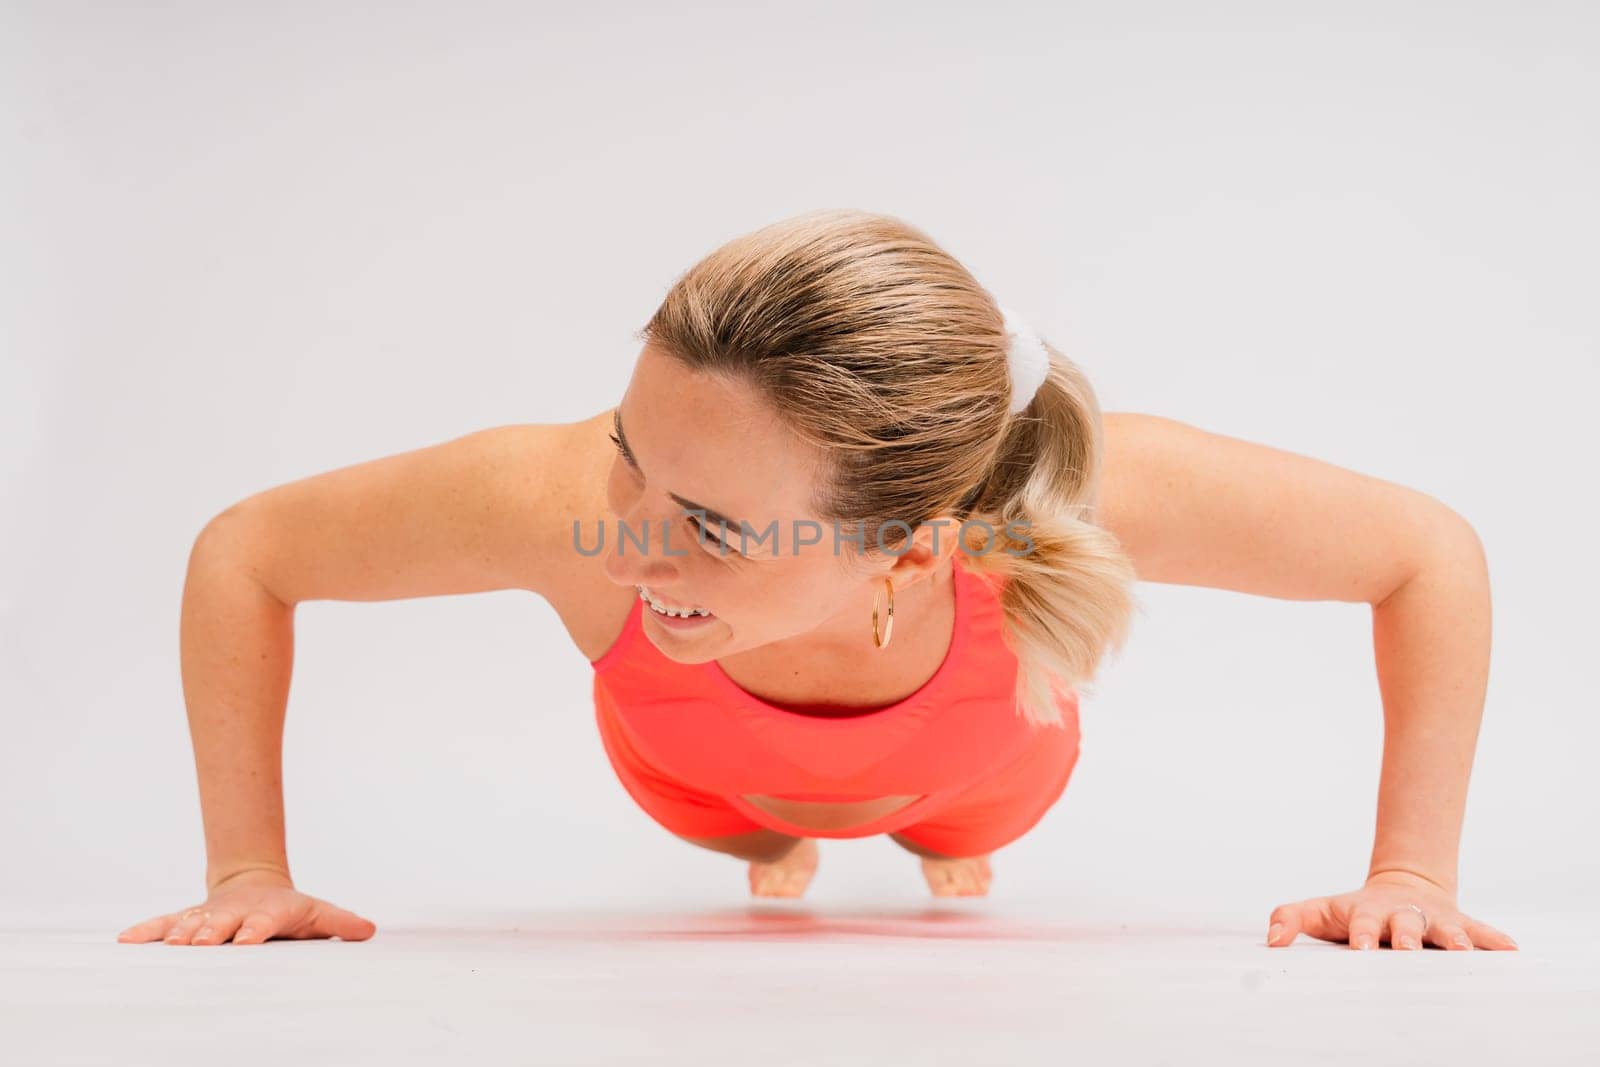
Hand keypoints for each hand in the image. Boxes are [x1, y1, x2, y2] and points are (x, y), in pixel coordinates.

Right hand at [116, 869, 376, 945]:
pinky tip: (125, 940)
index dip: (254, 931)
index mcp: (266, 913)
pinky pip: (164, 924)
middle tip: (199, 942)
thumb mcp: (317, 913)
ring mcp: (209, 916)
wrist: (254, 885)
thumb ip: (340, 923)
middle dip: (211, 932)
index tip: (246, 941)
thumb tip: (370, 930)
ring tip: (166, 944)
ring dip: (178, 933)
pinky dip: (146, 931)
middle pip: (222, 923)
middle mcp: (234, 914)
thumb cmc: (289, 909)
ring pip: (190, 923)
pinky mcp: (188, 919)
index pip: (262, 923)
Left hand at [1265, 870, 1517, 950]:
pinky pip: (1480, 931)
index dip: (1361, 935)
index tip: (1361, 949)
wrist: (1402, 886)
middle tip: (1408, 949)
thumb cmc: (1354, 910)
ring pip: (1444, 928)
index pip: (1362, 924)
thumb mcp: (1321, 911)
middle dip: (1407, 938)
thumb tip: (1270, 940)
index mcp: (1368, 913)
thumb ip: (1290, 919)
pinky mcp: (1458, 924)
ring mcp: (1432, 919)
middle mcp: (1402, 915)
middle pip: (1405, 925)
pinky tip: (1512, 950)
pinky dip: (1494, 940)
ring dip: (1454, 939)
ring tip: (1464, 952)